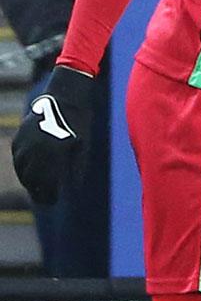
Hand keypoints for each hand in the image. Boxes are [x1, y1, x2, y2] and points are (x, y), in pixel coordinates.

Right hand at [11, 65, 93, 205]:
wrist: (65, 97)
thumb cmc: (80, 123)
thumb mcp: (82, 147)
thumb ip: (76, 168)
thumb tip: (74, 188)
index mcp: (53, 153)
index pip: (47, 182)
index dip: (49, 195)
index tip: (53, 203)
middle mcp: (35, 150)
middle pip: (32, 179)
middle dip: (38, 191)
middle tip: (44, 201)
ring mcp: (25, 142)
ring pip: (21, 170)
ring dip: (28, 182)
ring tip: (36, 190)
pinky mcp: (20, 136)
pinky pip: (17, 158)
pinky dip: (22, 169)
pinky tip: (28, 175)